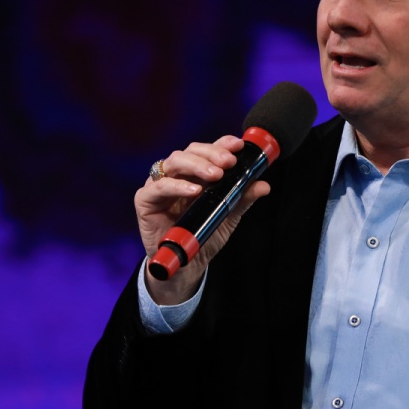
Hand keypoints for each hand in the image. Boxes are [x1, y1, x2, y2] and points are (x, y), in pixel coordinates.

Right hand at [135, 135, 270, 304]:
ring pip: (174, 161)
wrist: (185, 265)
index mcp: (195, 173)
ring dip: (197, 165)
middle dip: (211, 153)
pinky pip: (159, 187)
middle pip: (190, 151)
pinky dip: (177, 186)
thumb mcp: (227, 216)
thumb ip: (242, 199)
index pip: (207, 150)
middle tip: (228, 162)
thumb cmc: (203, 236)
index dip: (221, 143)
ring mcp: (159, 185)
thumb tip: (264, 185)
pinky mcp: (145, 200)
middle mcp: (176, 175)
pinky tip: (194, 190)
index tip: (238, 145)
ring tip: (216, 175)